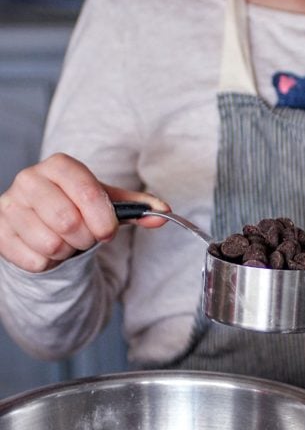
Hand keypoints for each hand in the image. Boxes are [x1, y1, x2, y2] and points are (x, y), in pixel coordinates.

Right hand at [0, 152, 169, 272]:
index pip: (89, 193)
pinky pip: (33, 261)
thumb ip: (138, 207)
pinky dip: (48, 264)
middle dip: (85, 239)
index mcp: (60, 166)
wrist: (41, 223)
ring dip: (66, 252)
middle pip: (69, 221)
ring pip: (50, 244)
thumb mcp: (108, 204)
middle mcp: (30, 179)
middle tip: (84, 238)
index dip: (104, 220)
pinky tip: (45, 250)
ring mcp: (10, 205)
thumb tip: (164, 213)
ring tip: (64, 242)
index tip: (108, 231)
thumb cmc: (78, 209)